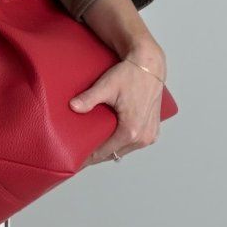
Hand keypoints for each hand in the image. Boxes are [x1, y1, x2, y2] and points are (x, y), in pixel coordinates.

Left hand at [69, 38, 165, 165]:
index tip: (75, 162)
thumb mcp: (107, 86)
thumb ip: (89, 98)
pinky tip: (111, 139)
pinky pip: (135, 144)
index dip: (88, 158)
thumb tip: (73, 106)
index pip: (104, 153)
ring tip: (93, 147)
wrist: (150, 65)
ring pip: (125, 150)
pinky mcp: (154, 130)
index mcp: (131, 130)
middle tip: (79, 154)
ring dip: (111, 149)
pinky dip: (123, 144)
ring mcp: (150, 135)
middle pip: (114, 154)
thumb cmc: (130, 74)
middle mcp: (143, 137)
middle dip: (97, 155)